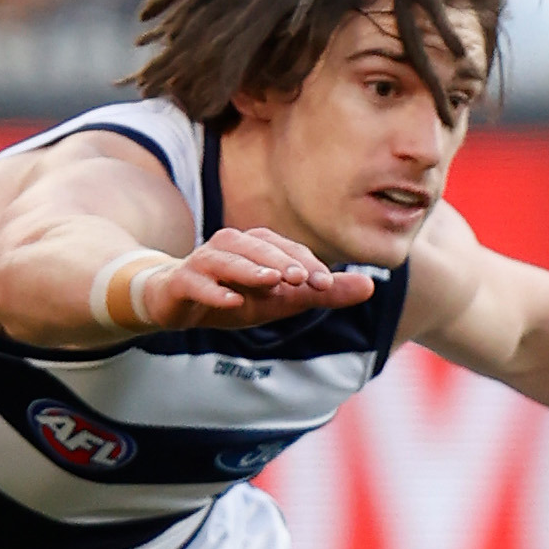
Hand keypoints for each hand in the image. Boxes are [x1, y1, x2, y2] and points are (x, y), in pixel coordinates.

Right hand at [137, 227, 374, 329]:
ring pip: (226, 260)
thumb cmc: (235, 295)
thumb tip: (371, 286)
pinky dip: (214, 292)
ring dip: (249, 270)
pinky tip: (231, 302)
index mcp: (258, 247)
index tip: (327, 285)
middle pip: (258, 247)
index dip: (308, 265)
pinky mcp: (181, 283)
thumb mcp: (282, 300)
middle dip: (283, 262)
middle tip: (305, 279)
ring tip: (272, 281)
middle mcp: (231, 247)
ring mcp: (203, 263)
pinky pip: (196, 284)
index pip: (288, 251)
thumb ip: (323, 294)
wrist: (176, 302)